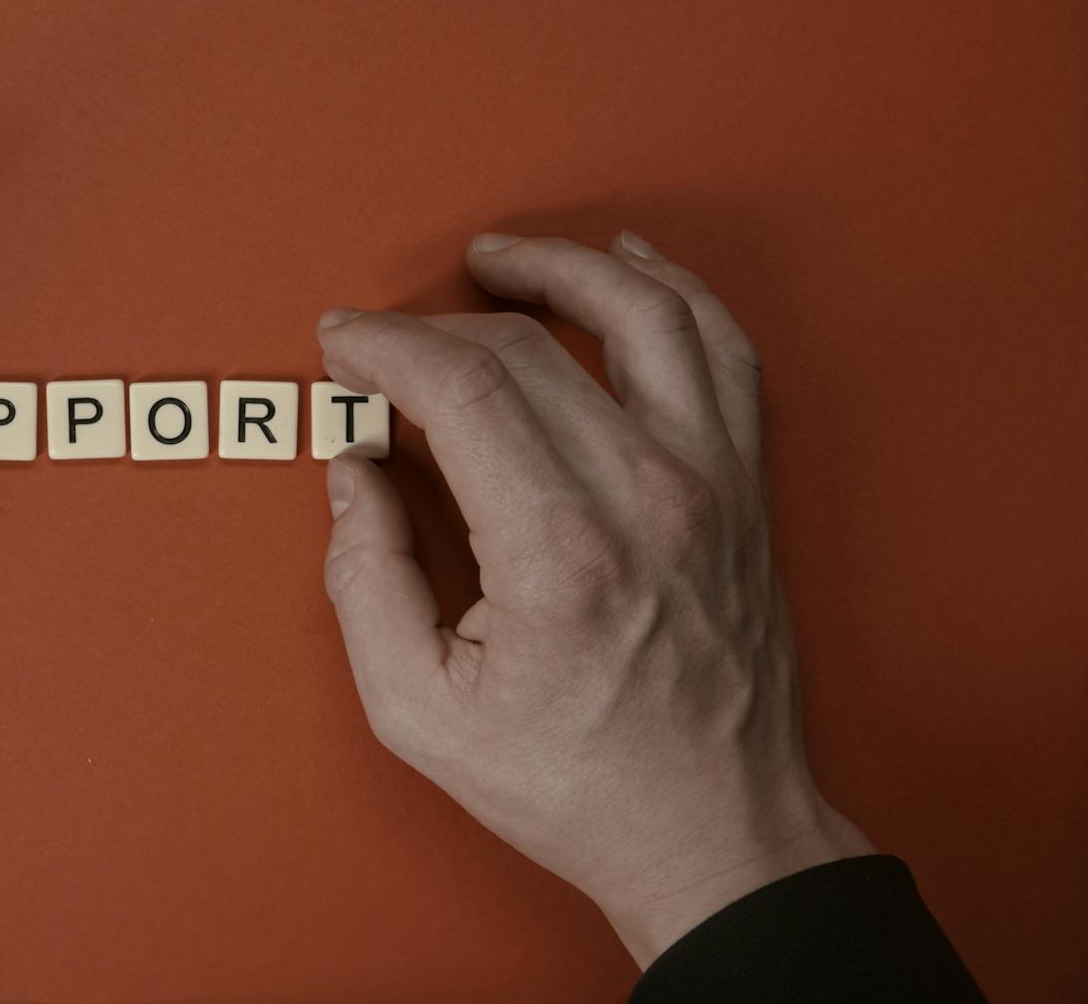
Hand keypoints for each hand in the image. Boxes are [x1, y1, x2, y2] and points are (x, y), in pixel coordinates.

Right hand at [316, 230, 871, 966]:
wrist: (713, 829)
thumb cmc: (573, 780)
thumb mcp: (420, 712)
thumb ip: (367, 582)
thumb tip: (357, 475)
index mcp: (562, 552)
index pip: (464, 387)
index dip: (388, 346)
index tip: (344, 343)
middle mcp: (649, 495)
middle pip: (531, 348)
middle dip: (435, 324)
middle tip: (383, 339)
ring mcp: (711, 481)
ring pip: (644, 313)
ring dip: (560, 267)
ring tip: (496, 257)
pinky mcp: (743, 485)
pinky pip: (721, 348)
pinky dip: (672, 290)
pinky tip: (626, 266)